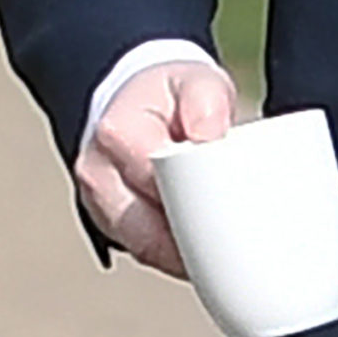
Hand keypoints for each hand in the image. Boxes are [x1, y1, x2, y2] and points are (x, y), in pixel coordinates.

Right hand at [75, 60, 237, 276]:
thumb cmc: (171, 95)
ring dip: (187, 252)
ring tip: (228, 248)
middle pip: (149, 227)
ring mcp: (98, 204)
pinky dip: (178, 256)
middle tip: (240, 239)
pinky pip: (146, 252)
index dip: (196, 199)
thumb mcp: (195, 80)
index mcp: (117, 133)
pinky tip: (207, 253)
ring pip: (147, 248)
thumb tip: (208, 137)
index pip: (158, 182)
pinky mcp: (110, 225)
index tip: (232, 207)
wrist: (138, 102)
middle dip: (195, 235)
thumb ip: (206, 101)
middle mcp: (98, 174)